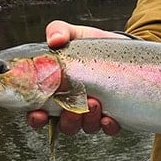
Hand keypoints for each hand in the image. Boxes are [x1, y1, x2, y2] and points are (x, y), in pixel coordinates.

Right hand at [26, 19, 121, 135]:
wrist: (124, 47)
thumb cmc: (92, 45)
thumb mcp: (74, 34)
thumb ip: (58, 32)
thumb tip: (54, 40)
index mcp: (56, 92)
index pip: (38, 112)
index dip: (35, 118)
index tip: (38, 113)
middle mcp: (72, 106)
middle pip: (63, 125)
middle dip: (66, 120)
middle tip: (72, 107)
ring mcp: (93, 113)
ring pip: (85, 127)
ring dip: (87, 119)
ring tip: (93, 102)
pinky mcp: (115, 114)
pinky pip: (109, 129)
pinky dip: (107, 126)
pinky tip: (109, 118)